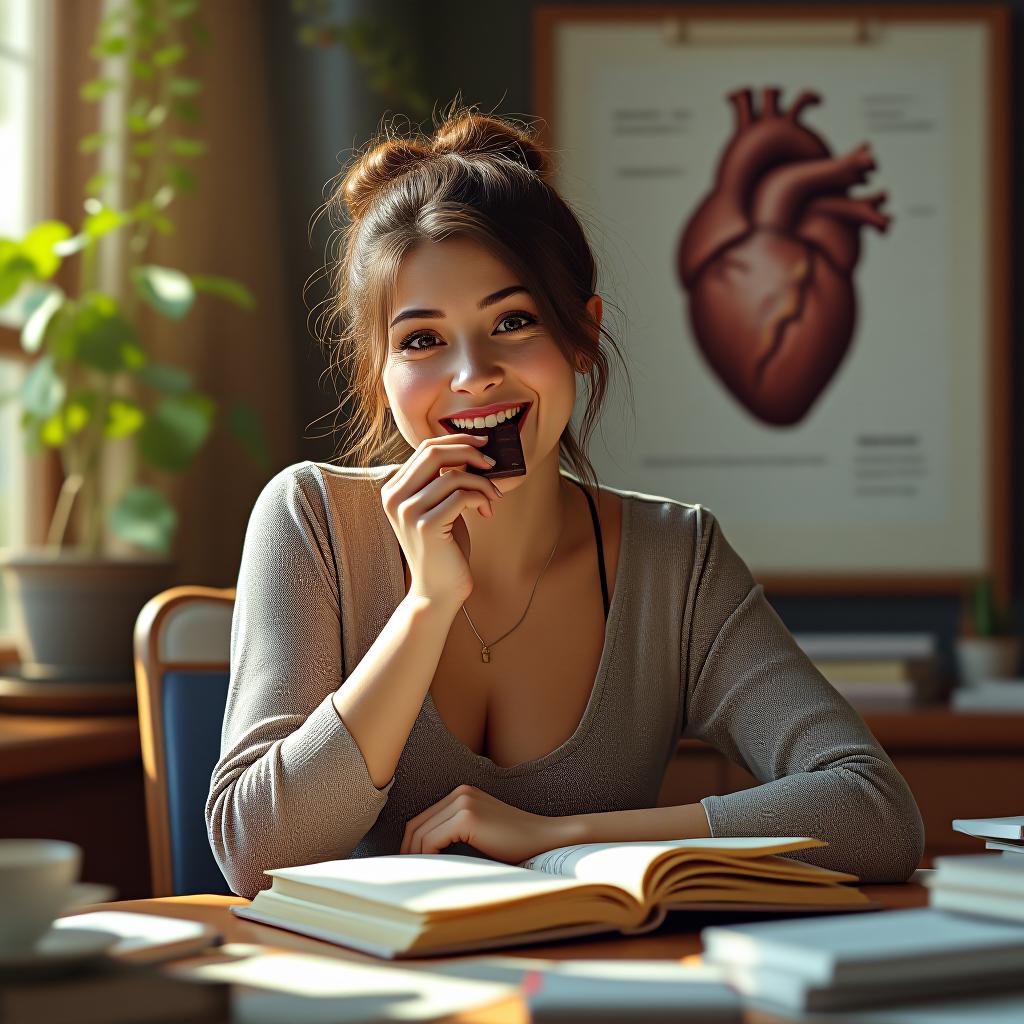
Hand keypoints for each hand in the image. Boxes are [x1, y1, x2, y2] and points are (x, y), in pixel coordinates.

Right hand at [380, 432, 503, 604]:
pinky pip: (461, 496)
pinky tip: (487, 512)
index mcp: (393, 489)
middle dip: (469, 452)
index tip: (482, 444)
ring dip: (482, 483)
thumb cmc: (443, 547)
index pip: (425, 448)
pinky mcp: (426, 526)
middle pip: (434, 452)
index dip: (457, 440)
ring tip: (493, 497)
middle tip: (492, 463)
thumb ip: (442, 480)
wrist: (437, 590)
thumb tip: (471, 449)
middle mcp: (394, 497)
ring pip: (452, 475)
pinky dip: (480, 498)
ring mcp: (407, 512)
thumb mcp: (438, 507)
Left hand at [400, 784, 565, 862]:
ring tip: (418, 877)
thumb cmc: (515, 844)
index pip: (423, 819)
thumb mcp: (480, 833)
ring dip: (415, 856)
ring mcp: (464, 802)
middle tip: (407, 876)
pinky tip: (433, 871)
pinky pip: (433, 840)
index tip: (410, 866)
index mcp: (462, 793)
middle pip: (417, 824)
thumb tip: (422, 854)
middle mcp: (460, 793)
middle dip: (407, 851)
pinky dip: (427, 857)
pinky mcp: (468, 817)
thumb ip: (455, 832)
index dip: (410, 844)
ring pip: (422, 833)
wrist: (546, 840)